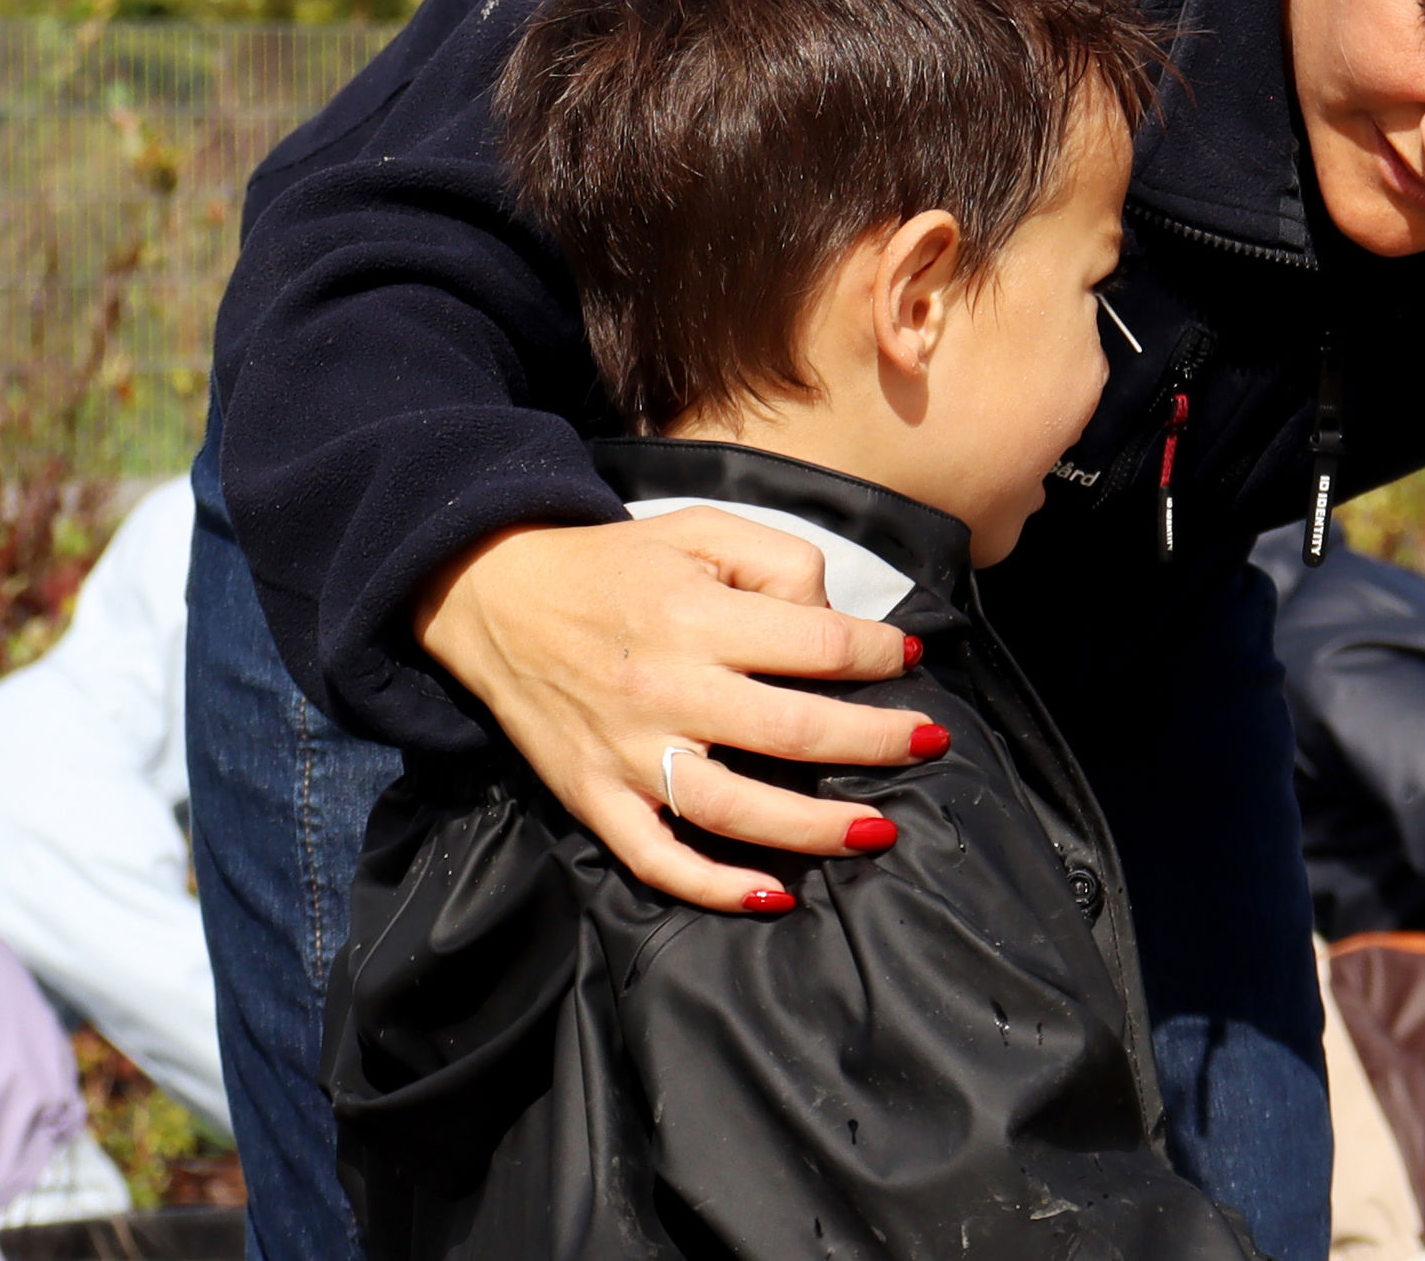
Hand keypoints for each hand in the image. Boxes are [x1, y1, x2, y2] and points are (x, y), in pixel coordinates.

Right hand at [414, 512, 935, 912]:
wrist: (493, 594)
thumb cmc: (617, 565)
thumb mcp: (701, 529)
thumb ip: (779, 564)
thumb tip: (833, 621)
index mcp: (696, 617)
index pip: (818, 644)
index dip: (880, 655)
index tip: (908, 659)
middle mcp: (666, 690)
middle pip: (796, 732)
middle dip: (878, 743)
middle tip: (930, 744)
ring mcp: (626, 753)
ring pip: (736, 809)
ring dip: (816, 830)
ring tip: (878, 832)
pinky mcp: (592, 797)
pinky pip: (657, 860)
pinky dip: (714, 888)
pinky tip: (774, 895)